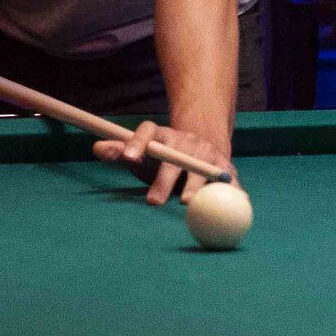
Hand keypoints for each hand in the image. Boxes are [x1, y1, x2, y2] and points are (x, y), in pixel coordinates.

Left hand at [93, 118, 231, 207]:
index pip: (147, 131)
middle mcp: (186, 141)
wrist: (199, 147)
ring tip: (187, 202)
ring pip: (201, 168)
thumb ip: (120, 153)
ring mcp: (207, 153)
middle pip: (174, 158)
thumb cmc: (162, 157)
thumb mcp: (142, 154)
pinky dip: (234, 191)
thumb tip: (96, 148)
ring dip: (195, 185)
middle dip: (164, 179)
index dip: (137, 142)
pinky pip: (230, 181)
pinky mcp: (226, 167)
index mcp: (162, 136)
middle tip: (153, 201)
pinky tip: (239, 203)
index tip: (128, 157)